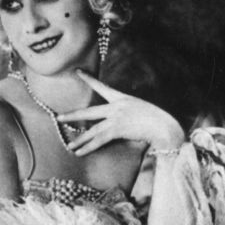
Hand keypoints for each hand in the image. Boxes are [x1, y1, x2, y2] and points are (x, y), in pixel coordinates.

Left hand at [59, 71, 184, 155]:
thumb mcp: (141, 111)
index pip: (102, 87)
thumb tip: (122, 122)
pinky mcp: (118, 129)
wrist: (165, 126)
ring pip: (93, 130)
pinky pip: (99, 140)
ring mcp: (116, 118)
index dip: (89, 79)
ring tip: (69, 146)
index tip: (77, 72)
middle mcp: (117, 106)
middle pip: (90, 111)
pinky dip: (88, 147)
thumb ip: (129, 114)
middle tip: (59, 118)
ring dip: (80, 139)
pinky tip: (79, 152)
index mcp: (122, 98)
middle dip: (73, 115)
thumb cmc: (158, 120)